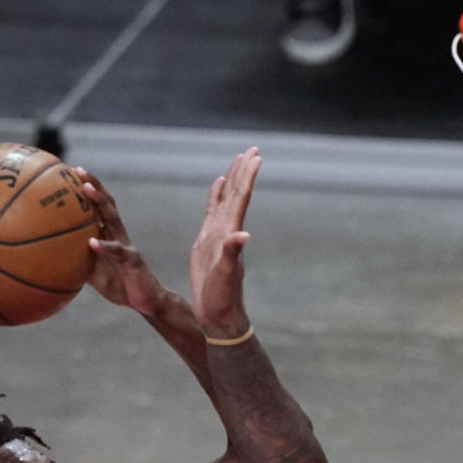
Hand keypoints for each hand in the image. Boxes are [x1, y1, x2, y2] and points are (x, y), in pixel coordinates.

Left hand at [76, 168, 168, 316]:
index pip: (98, 207)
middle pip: (106, 202)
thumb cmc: (120, 286)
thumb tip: (52, 258)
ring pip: (113, 217)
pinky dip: (104, 246)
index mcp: (110, 235)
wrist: (146, 301)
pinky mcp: (131, 260)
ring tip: (86, 189)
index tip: (70, 175)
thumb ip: (78, 262)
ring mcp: (126, 244)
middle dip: (93, 184)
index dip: (87, 190)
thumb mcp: (94, 273)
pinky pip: (116, 250)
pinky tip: (91, 242)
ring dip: (99, 201)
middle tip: (77, 170)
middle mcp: (118, 234)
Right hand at [188, 148, 260, 336]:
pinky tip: (219, 185)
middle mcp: (226, 230)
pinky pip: (212, 211)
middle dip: (244, 171)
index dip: (247, 177)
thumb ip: (232, 253)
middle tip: (252, 148)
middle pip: (237, 194)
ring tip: (238, 158)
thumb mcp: (226, 275)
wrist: (218, 314)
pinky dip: (216, 195)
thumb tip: (243, 235)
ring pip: (226, 199)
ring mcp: (217, 235)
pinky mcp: (207, 241)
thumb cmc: (222, 297)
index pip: (241, 200)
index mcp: (230, 234)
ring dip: (233, 179)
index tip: (256, 156)